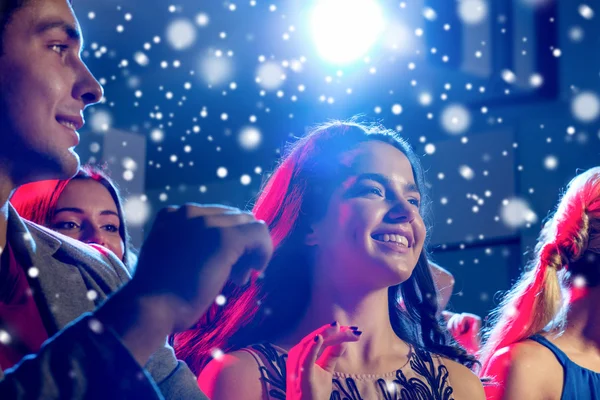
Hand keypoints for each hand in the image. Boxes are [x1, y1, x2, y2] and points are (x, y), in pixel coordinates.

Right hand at [130, 204, 272, 331]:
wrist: (150, 308)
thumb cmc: (160, 293)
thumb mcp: (171, 257)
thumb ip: (191, 245)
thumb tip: (223, 249)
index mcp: (174, 214)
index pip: (217, 217)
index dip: (225, 240)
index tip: (222, 267)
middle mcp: (189, 211)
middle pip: (234, 218)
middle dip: (239, 245)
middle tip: (234, 275)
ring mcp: (207, 222)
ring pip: (249, 223)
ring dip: (250, 250)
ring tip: (238, 277)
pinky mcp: (224, 238)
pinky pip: (259, 233)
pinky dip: (264, 250)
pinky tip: (257, 269)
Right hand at [286, 323, 360, 399]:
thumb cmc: (315, 391)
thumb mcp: (326, 369)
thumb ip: (332, 355)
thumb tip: (343, 341)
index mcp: (302, 355)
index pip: (317, 339)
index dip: (331, 332)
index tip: (349, 329)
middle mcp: (297, 357)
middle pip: (314, 338)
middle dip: (331, 331)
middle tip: (349, 329)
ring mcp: (297, 365)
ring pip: (310, 344)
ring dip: (325, 335)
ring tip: (338, 328)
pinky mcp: (301, 375)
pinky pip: (305, 359)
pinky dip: (312, 347)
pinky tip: (319, 338)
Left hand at [443, 311, 480, 354]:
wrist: (471, 348)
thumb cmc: (463, 341)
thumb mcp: (454, 331)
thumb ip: (450, 322)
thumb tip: (443, 312)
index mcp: (465, 321)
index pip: (455, 315)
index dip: (449, 316)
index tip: (443, 314)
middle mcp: (469, 319)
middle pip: (455, 315)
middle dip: (452, 324)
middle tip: (455, 334)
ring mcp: (473, 318)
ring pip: (458, 315)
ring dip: (456, 325)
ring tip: (459, 332)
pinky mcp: (476, 319)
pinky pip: (463, 315)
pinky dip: (460, 322)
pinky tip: (462, 329)